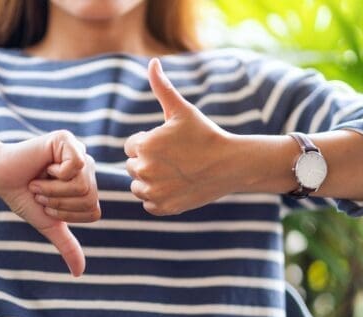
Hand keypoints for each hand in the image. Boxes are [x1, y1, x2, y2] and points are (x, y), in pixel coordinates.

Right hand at [0, 130, 99, 276]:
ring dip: (53, 189)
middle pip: (90, 198)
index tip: (47, 204)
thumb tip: (79, 273)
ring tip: (39, 180)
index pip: (94, 212)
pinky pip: (76, 165)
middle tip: (41, 191)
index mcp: (88, 186)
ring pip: (83, 185)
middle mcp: (88, 168)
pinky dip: (54, 174)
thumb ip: (67, 245)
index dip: (67, 214)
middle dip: (58, 202)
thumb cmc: (24, 198)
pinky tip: (44, 166)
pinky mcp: (67, 139)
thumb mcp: (48, 223)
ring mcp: (79, 152)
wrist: (0, 178)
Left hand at [124, 58, 244, 215]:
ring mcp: (153, 192)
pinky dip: (159, 198)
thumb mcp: (182, 110)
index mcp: (144, 145)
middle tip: (175, 159)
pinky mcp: (163, 208)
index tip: (170, 144)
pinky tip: (176, 186)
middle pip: (133, 166)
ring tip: (175, 173)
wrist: (231, 165)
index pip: (132, 146)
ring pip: (138, 186)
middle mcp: (144, 170)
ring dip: (150, 181)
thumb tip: (152, 62)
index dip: (150, 143)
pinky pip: (149, 203)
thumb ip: (162, 87)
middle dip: (149, 161)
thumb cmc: (205, 134)